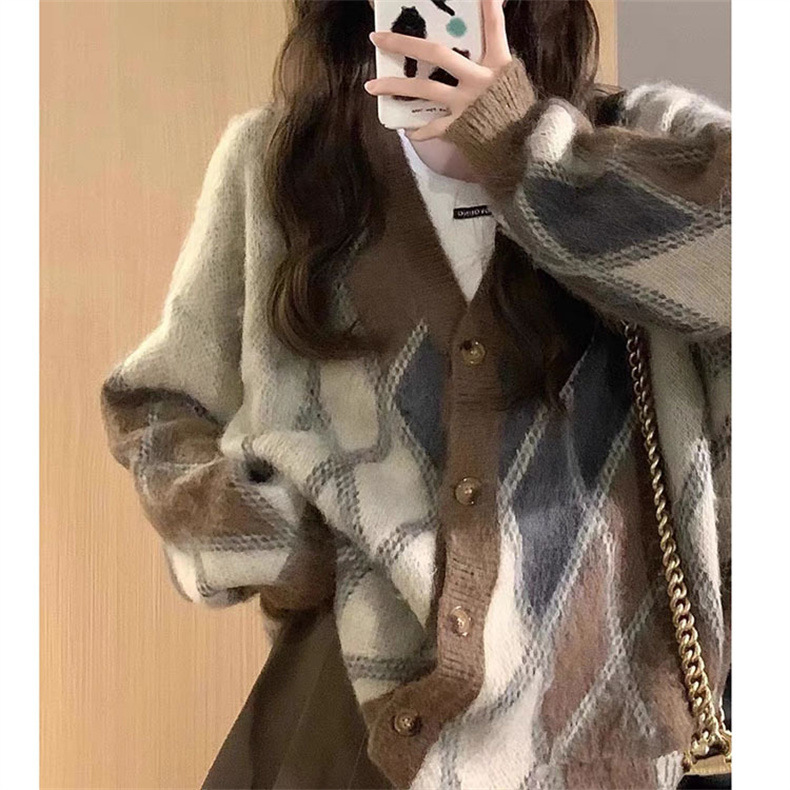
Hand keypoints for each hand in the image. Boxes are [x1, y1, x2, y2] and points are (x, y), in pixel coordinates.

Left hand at [364, 0, 511, 141]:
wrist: (521, 145)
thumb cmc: (516, 109)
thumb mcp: (512, 77)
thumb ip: (496, 57)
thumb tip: (487, 33)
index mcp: (497, 64)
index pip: (493, 29)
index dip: (488, 8)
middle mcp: (478, 80)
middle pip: (437, 54)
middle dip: (405, 44)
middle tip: (378, 38)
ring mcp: (466, 103)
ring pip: (424, 89)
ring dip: (395, 86)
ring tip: (371, 86)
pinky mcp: (459, 126)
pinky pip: (433, 127)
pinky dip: (420, 130)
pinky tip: (406, 129)